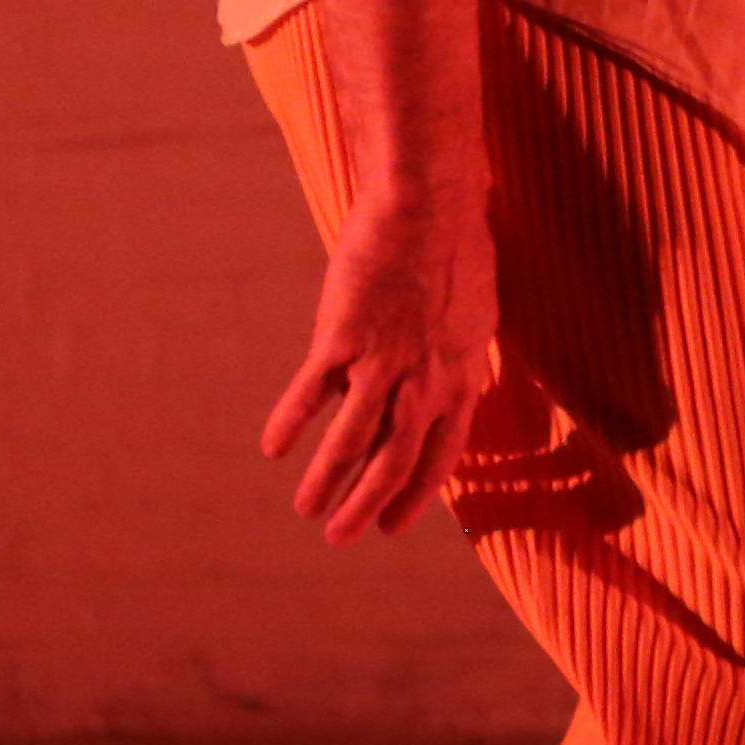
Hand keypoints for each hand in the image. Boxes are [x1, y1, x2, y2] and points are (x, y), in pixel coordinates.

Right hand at [259, 197, 504, 543]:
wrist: (428, 205)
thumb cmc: (455, 251)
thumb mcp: (471, 318)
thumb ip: (452, 361)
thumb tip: (437, 387)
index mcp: (461, 379)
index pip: (442, 456)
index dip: (416, 495)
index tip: (391, 525)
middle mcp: (426, 383)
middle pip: (395, 463)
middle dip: (366, 505)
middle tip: (342, 538)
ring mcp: (384, 363)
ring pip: (351, 441)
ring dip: (325, 481)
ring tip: (306, 510)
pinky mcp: (342, 338)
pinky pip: (311, 394)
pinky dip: (291, 423)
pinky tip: (273, 448)